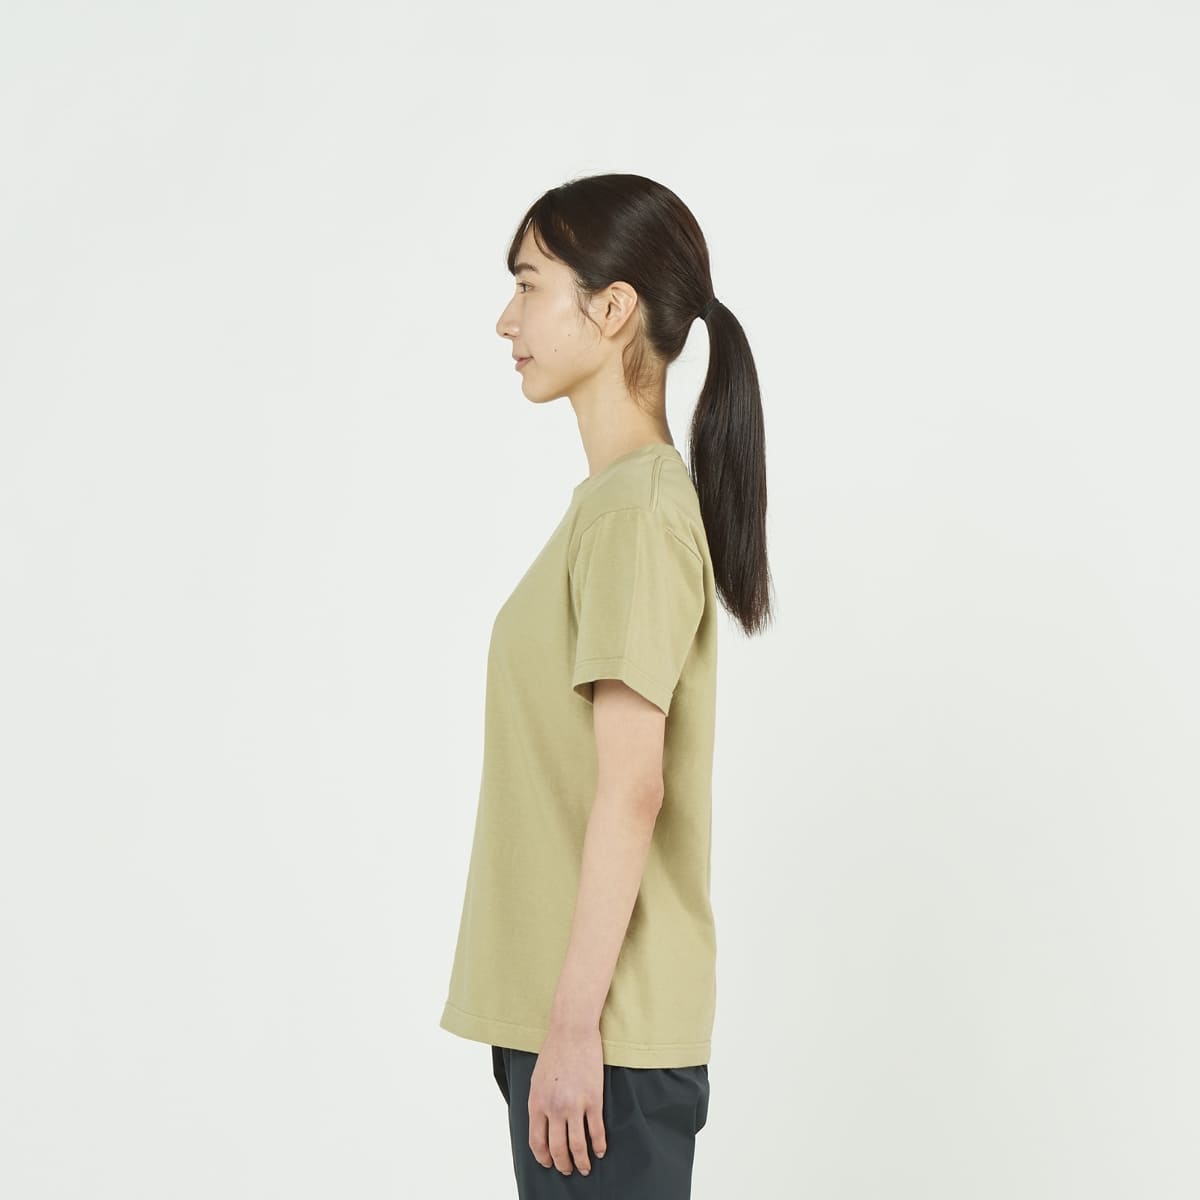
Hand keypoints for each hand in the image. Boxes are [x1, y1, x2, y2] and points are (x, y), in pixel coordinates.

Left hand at [527, 1023, 607, 1174]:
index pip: (537, 1142)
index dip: (543, 1158)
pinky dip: (599, 1145)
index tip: (549, 1163)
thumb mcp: (536, 1080)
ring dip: (582, 1161)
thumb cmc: (554, 1052)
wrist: (572, 1030)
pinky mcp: (593, 1099)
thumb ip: (538, 1104)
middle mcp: (554, 1108)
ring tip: (586, 1166)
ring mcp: (574, 1105)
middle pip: (557, 1149)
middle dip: (563, 1165)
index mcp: (536, 1103)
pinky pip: (596, 1130)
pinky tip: (601, 1150)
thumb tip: (542, 1125)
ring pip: (577, 1145)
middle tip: (568, 1170)